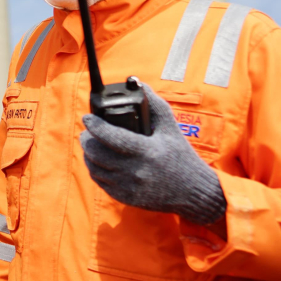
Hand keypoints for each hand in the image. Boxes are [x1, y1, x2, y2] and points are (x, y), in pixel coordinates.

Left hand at [80, 84, 225, 224]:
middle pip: (97, 154)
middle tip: (86, 133)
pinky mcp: (127, 198)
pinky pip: (102, 183)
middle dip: (87, 140)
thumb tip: (136, 82)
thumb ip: (154, 104)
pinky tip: (98, 162)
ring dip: (88, 155)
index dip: (95, 126)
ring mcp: (129, 186)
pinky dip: (96, 171)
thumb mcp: (171, 127)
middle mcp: (135, 170)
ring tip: (90, 145)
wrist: (194, 191)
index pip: (111, 137)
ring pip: (95, 169)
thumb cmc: (181, 155)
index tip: (87, 118)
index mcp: (146, 151)